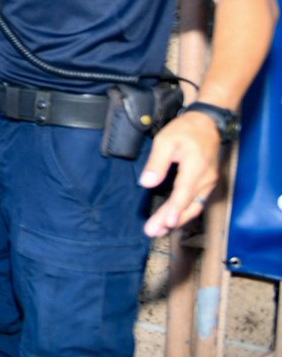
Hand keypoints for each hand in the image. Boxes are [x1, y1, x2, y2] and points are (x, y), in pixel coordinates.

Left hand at [140, 110, 222, 236]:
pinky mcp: (207, 185)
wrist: (207, 125)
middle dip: (171, 221)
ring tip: (159, 231)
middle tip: (153, 232)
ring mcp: (209, 183)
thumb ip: (157, 163)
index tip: (166, 223)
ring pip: (194, 207)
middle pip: (189, 205)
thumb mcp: (165, 141)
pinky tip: (171, 221)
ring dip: (177, 220)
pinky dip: (184, 213)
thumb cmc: (184, 131)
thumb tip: (147, 183)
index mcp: (196, 167)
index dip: (175, 209)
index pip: (185, 192)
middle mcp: (206, 179)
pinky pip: (196, 203)